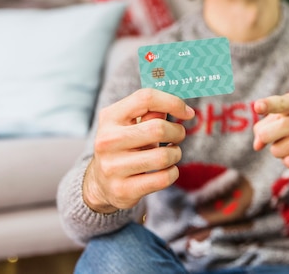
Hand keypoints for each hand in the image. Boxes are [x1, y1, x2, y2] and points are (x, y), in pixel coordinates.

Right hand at [83, 88, 194, 213]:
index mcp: (110, 117)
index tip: (188, 112)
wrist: (100, 183)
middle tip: (178, 136)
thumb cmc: (124, 145)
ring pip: (163, 157)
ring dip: (175, 154)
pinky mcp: (123, 189)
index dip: (173, 102)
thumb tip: (180, 105)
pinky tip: (167, 170)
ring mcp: (113, 167)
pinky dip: (172, 173)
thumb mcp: (130, 124)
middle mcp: (107, 140)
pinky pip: (163, 178)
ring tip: (171, 154)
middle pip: (158, 129)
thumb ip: (151, 111)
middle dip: (177, 132)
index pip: (145, 98)